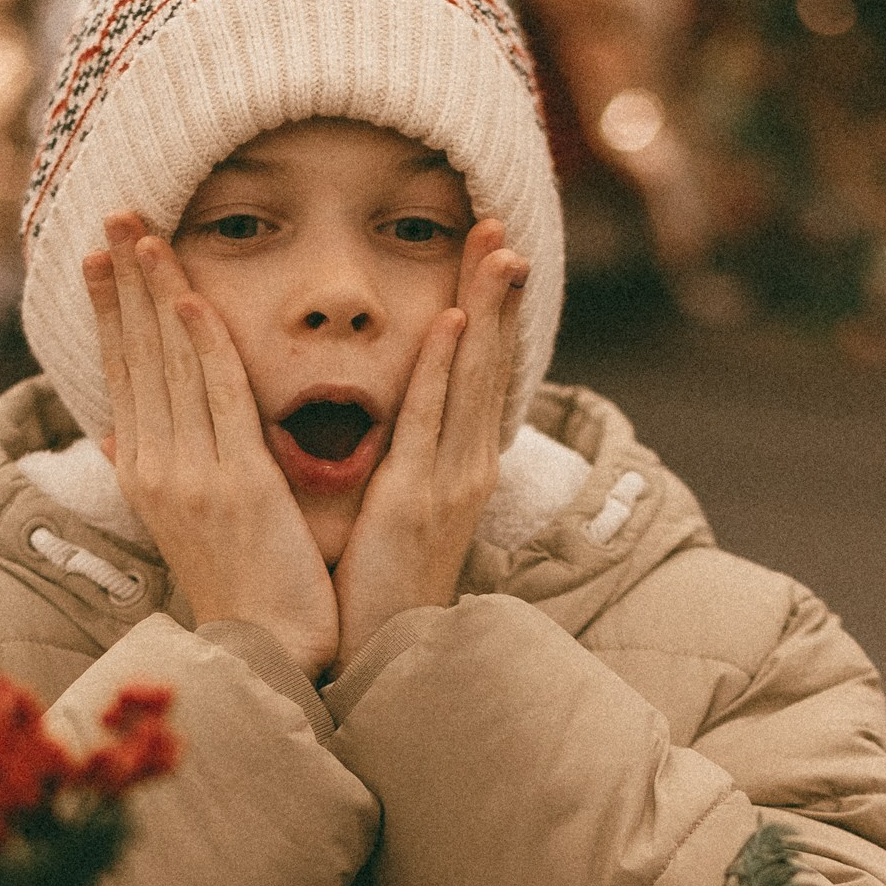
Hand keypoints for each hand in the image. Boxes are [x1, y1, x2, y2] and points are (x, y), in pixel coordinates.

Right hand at [84, 218, 338, 680]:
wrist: (267, 647)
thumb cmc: (239, 586)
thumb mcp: (184, 523)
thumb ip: (154, 471)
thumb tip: (116, 436)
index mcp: (144, 472)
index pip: (123, 372)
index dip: (110, 309)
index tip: (98, 255)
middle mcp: (156, 465)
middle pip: (137, 354)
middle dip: (122, 280)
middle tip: (112, 215)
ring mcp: (193, 473)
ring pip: (169, 363)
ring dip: (155, 290)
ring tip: (141, 231)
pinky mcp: (237, 482)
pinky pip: (218, 396)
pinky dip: (203, 341)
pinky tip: (191, 294)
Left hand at [331, 219, 527, 667]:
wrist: (383, 660)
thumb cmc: (380, 594)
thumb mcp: (398, 516)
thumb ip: (400, 465)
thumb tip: (393, 426)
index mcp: (458, 467)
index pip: (478, 373)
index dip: (490, 311)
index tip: (490, 251)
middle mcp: (466, 467)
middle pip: (489, 363)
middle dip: (500, 293)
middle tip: (505, 224)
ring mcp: (450, 482)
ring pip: (473, 378)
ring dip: (488, 310)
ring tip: (499, 249)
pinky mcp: (419, 501)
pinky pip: (432, 420)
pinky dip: (446, 368)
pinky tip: (456, 321)